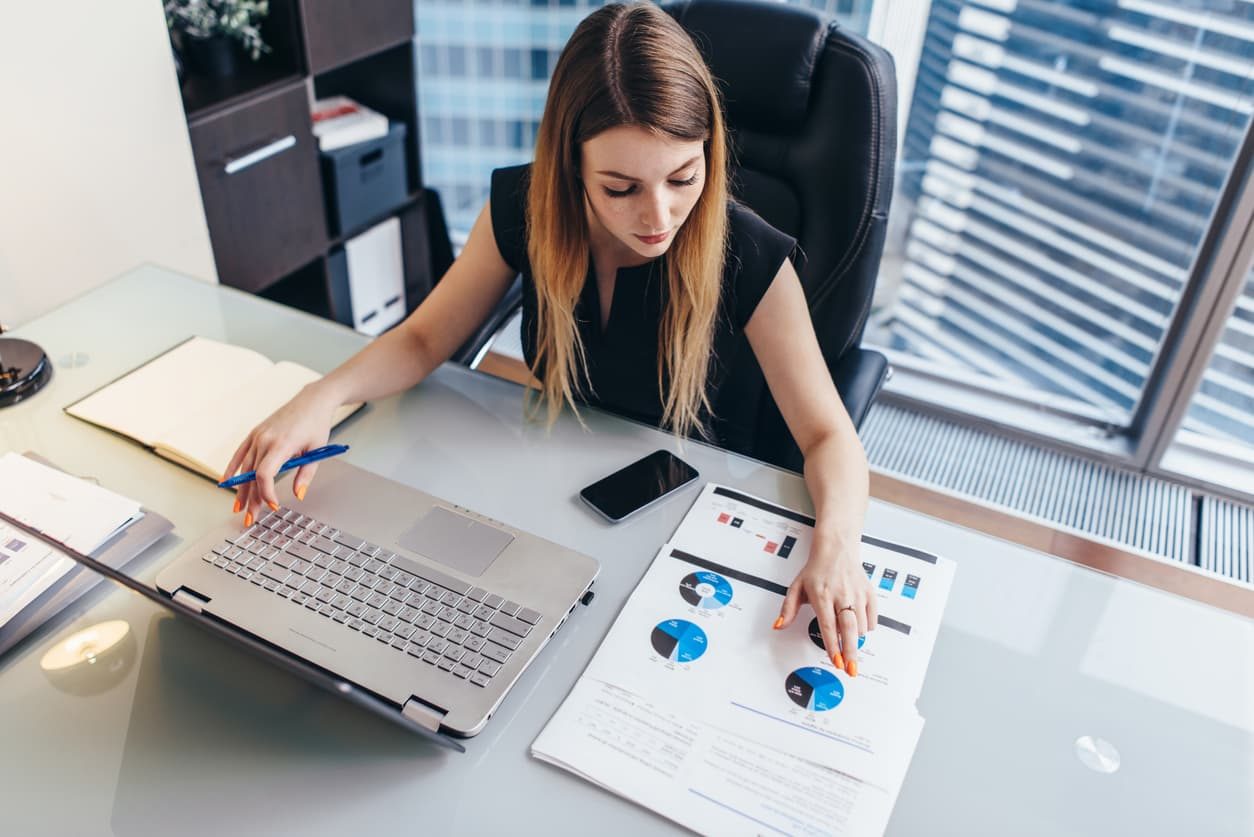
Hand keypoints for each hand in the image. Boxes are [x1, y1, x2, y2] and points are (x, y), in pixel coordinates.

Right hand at [221, 383, 339, 524]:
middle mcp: (265, 440)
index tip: (273, 505)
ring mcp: (258, 436)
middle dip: (251, 499)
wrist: (312, 401)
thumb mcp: (317, 451)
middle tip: (250, 519)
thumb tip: (298, 495)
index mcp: (282, 444)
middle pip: (253, 475)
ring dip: (241, 490)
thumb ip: (305, 474)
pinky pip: (239, 454)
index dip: (266, 493)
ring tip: (239, 508)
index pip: (265, 474)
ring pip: (245, 468)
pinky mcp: (255, 433)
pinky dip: (232, 468)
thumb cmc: (316, 425)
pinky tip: (226, 482)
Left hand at [774, 541, 876, 676]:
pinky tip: (857, 626)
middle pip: (849, 629)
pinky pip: (872, 618)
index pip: (828, 626)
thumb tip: (778, 625)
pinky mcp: (869, 593)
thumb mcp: (796, 587)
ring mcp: (857, 593)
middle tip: (851, 669)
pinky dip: (866, 627)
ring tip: (847, 640)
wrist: (836, 549)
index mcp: (822, 595)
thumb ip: (787, 609)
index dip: (833, 647)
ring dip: (855, 639)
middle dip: (851, 652)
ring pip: (861, 626)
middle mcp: (841, 594)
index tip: (836, 662)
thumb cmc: (816, 570)